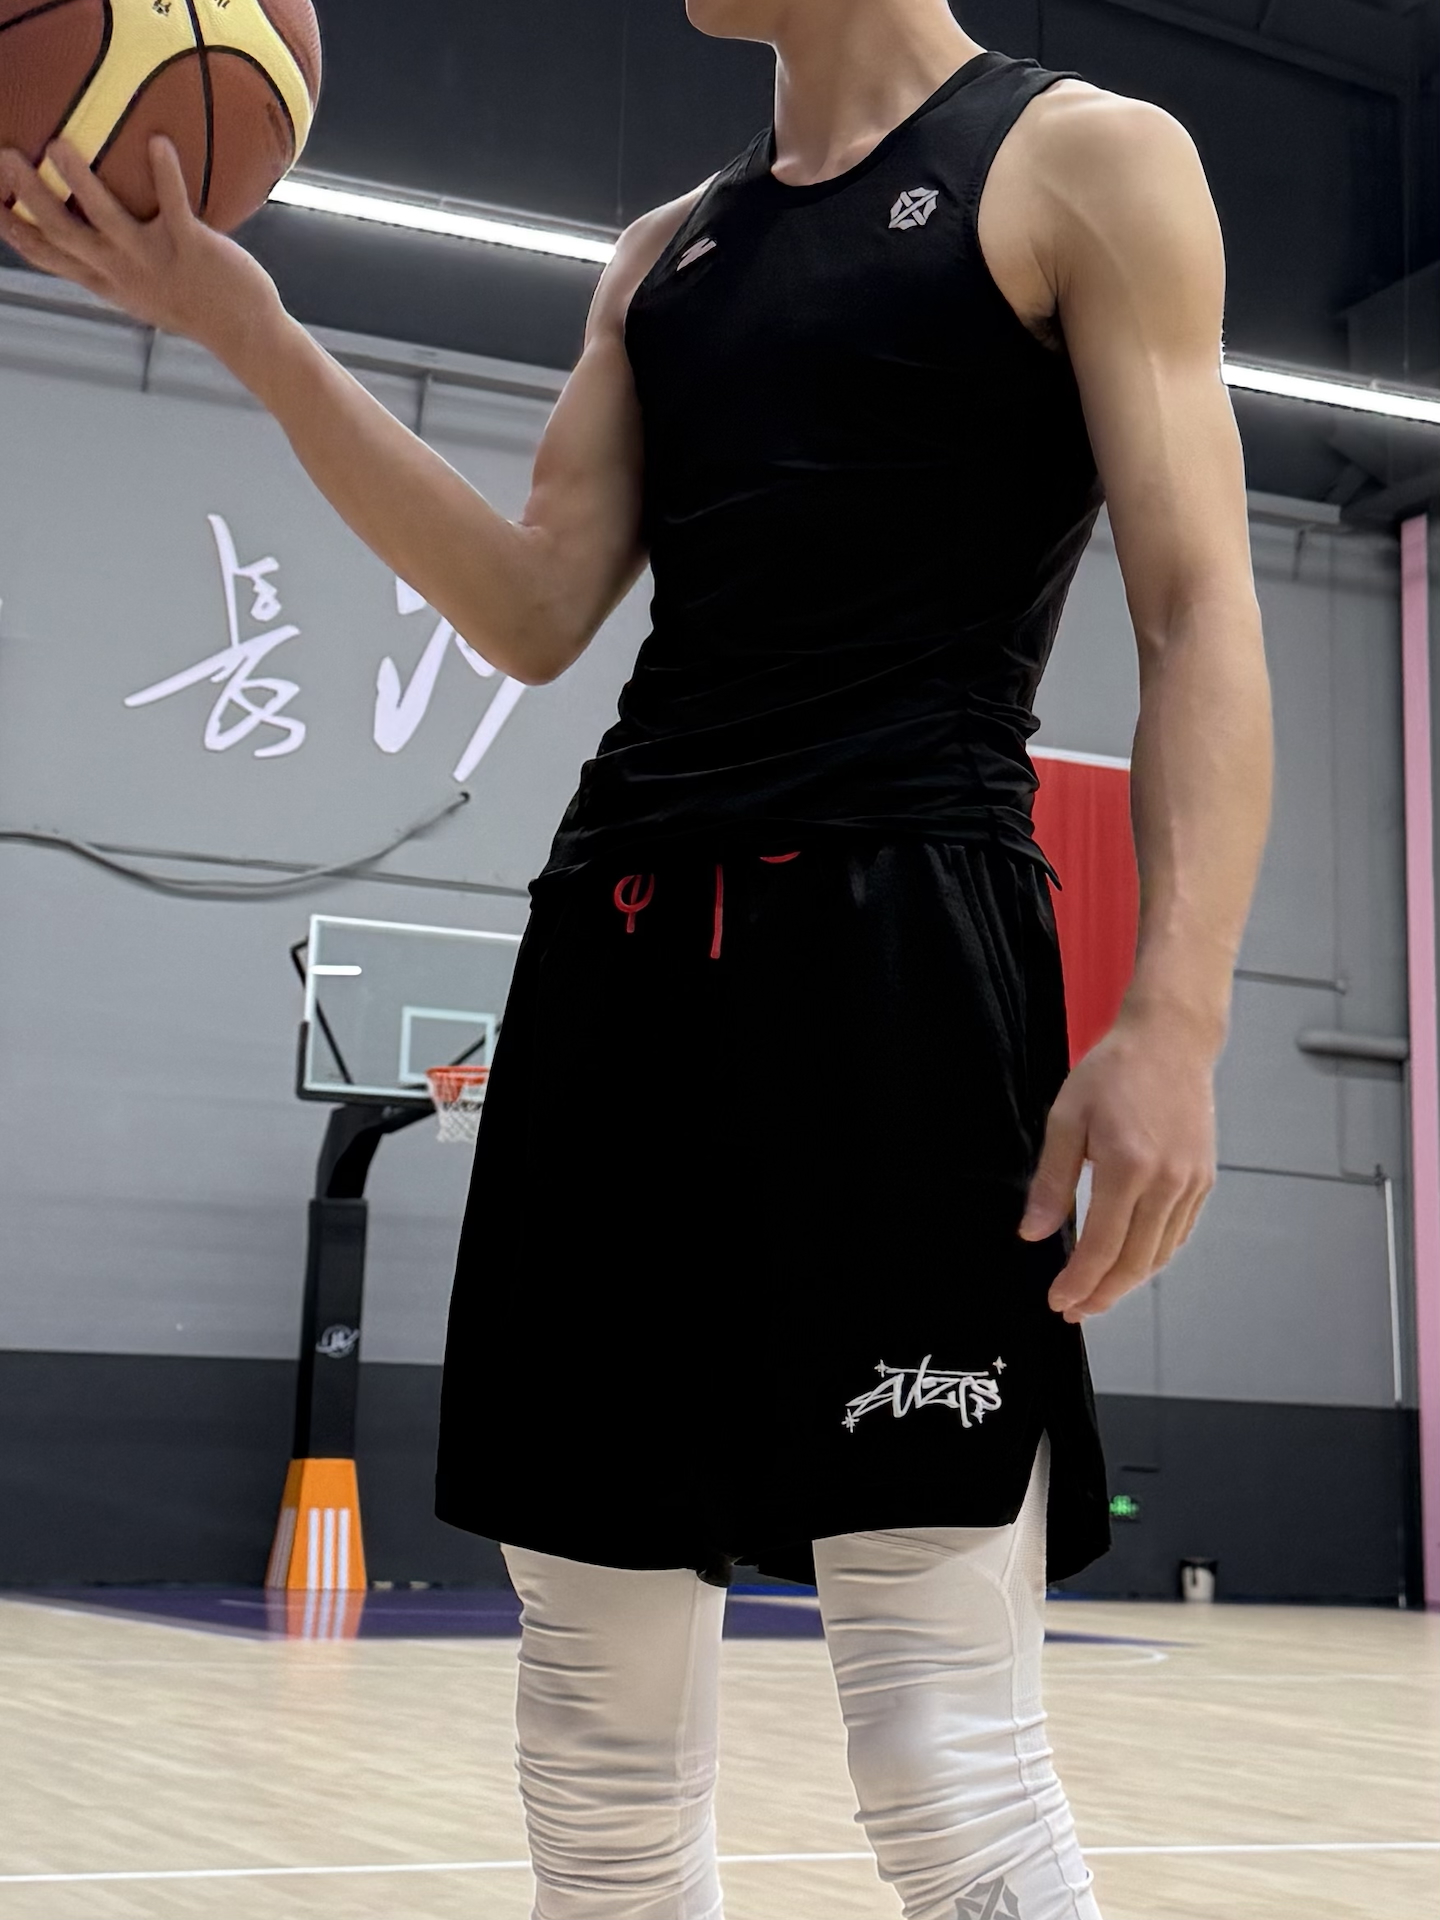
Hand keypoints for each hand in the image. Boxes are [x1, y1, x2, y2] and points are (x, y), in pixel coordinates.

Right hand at [0, 138, 284, 365]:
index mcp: (107, 282)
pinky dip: (166, 175)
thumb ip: (113, 265)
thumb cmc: (194, 305)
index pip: (49, 257)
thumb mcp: (142, 292)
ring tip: (57, 145)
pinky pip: (175, 206)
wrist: (245, 334)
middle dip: (31, 198)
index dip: (16, 229)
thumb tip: (92, 231)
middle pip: (64, 234)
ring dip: (81, 182)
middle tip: (7, 159)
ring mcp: (155, 261)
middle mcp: (122, 273)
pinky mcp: (192, 248)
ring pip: (108, 220)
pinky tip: (159, 142)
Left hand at [1019, 1006, 1217, 1322]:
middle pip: (1135, 1261)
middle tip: (1075, 1310)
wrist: (1170, 1041)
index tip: (1059, 1302)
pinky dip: (1153, 1256)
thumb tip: (1033, 1234)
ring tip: (1097, 1293)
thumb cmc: (1112, 1073)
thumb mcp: (1066, 1119)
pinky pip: (1178, 1234)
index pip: (1102, 1246)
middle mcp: (1167, 1182)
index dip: (1079, 1282)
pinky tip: (1129, 1261)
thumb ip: (1052, 1183)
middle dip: (1103, 1294)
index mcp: (1128, 1167)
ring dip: (1128, 1282)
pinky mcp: (1205, 1179)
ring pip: (1160, 1254)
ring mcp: (1192, 1183)